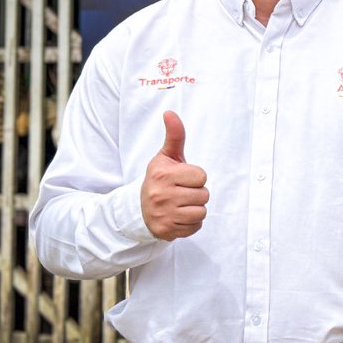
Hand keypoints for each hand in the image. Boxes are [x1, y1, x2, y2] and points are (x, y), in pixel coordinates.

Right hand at [140, 111, 209, 240]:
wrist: (138, 209)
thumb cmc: (159, 179)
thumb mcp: (165, 157)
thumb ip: (174, 136)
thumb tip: (170, 113)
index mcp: (163, 175)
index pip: (201, 176)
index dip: (196, 177)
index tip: (182, 178)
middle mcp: (161, 195)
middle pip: (204, 195)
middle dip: (196, 193)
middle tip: (181, 192)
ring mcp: (163, 215)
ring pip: (201, 212)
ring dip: (195, 209)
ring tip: (180, 204)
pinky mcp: (167, 230)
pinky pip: (195, 227)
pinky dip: (191, 223)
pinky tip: (178, 216)